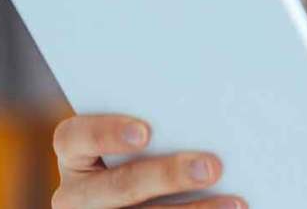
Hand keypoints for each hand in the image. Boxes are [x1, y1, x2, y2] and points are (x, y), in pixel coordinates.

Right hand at [52, 112, 246, 208]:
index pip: (74, 137)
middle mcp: (77, 194)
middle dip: (167, 176)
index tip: (145, 132)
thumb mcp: (129, 140)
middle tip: (210, 167)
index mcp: (74, 156)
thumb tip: (202, 107)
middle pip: (118, 186)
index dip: (106, 133)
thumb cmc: (141, 150)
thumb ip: (150, 128)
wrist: (135, 193)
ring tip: (232, 202)